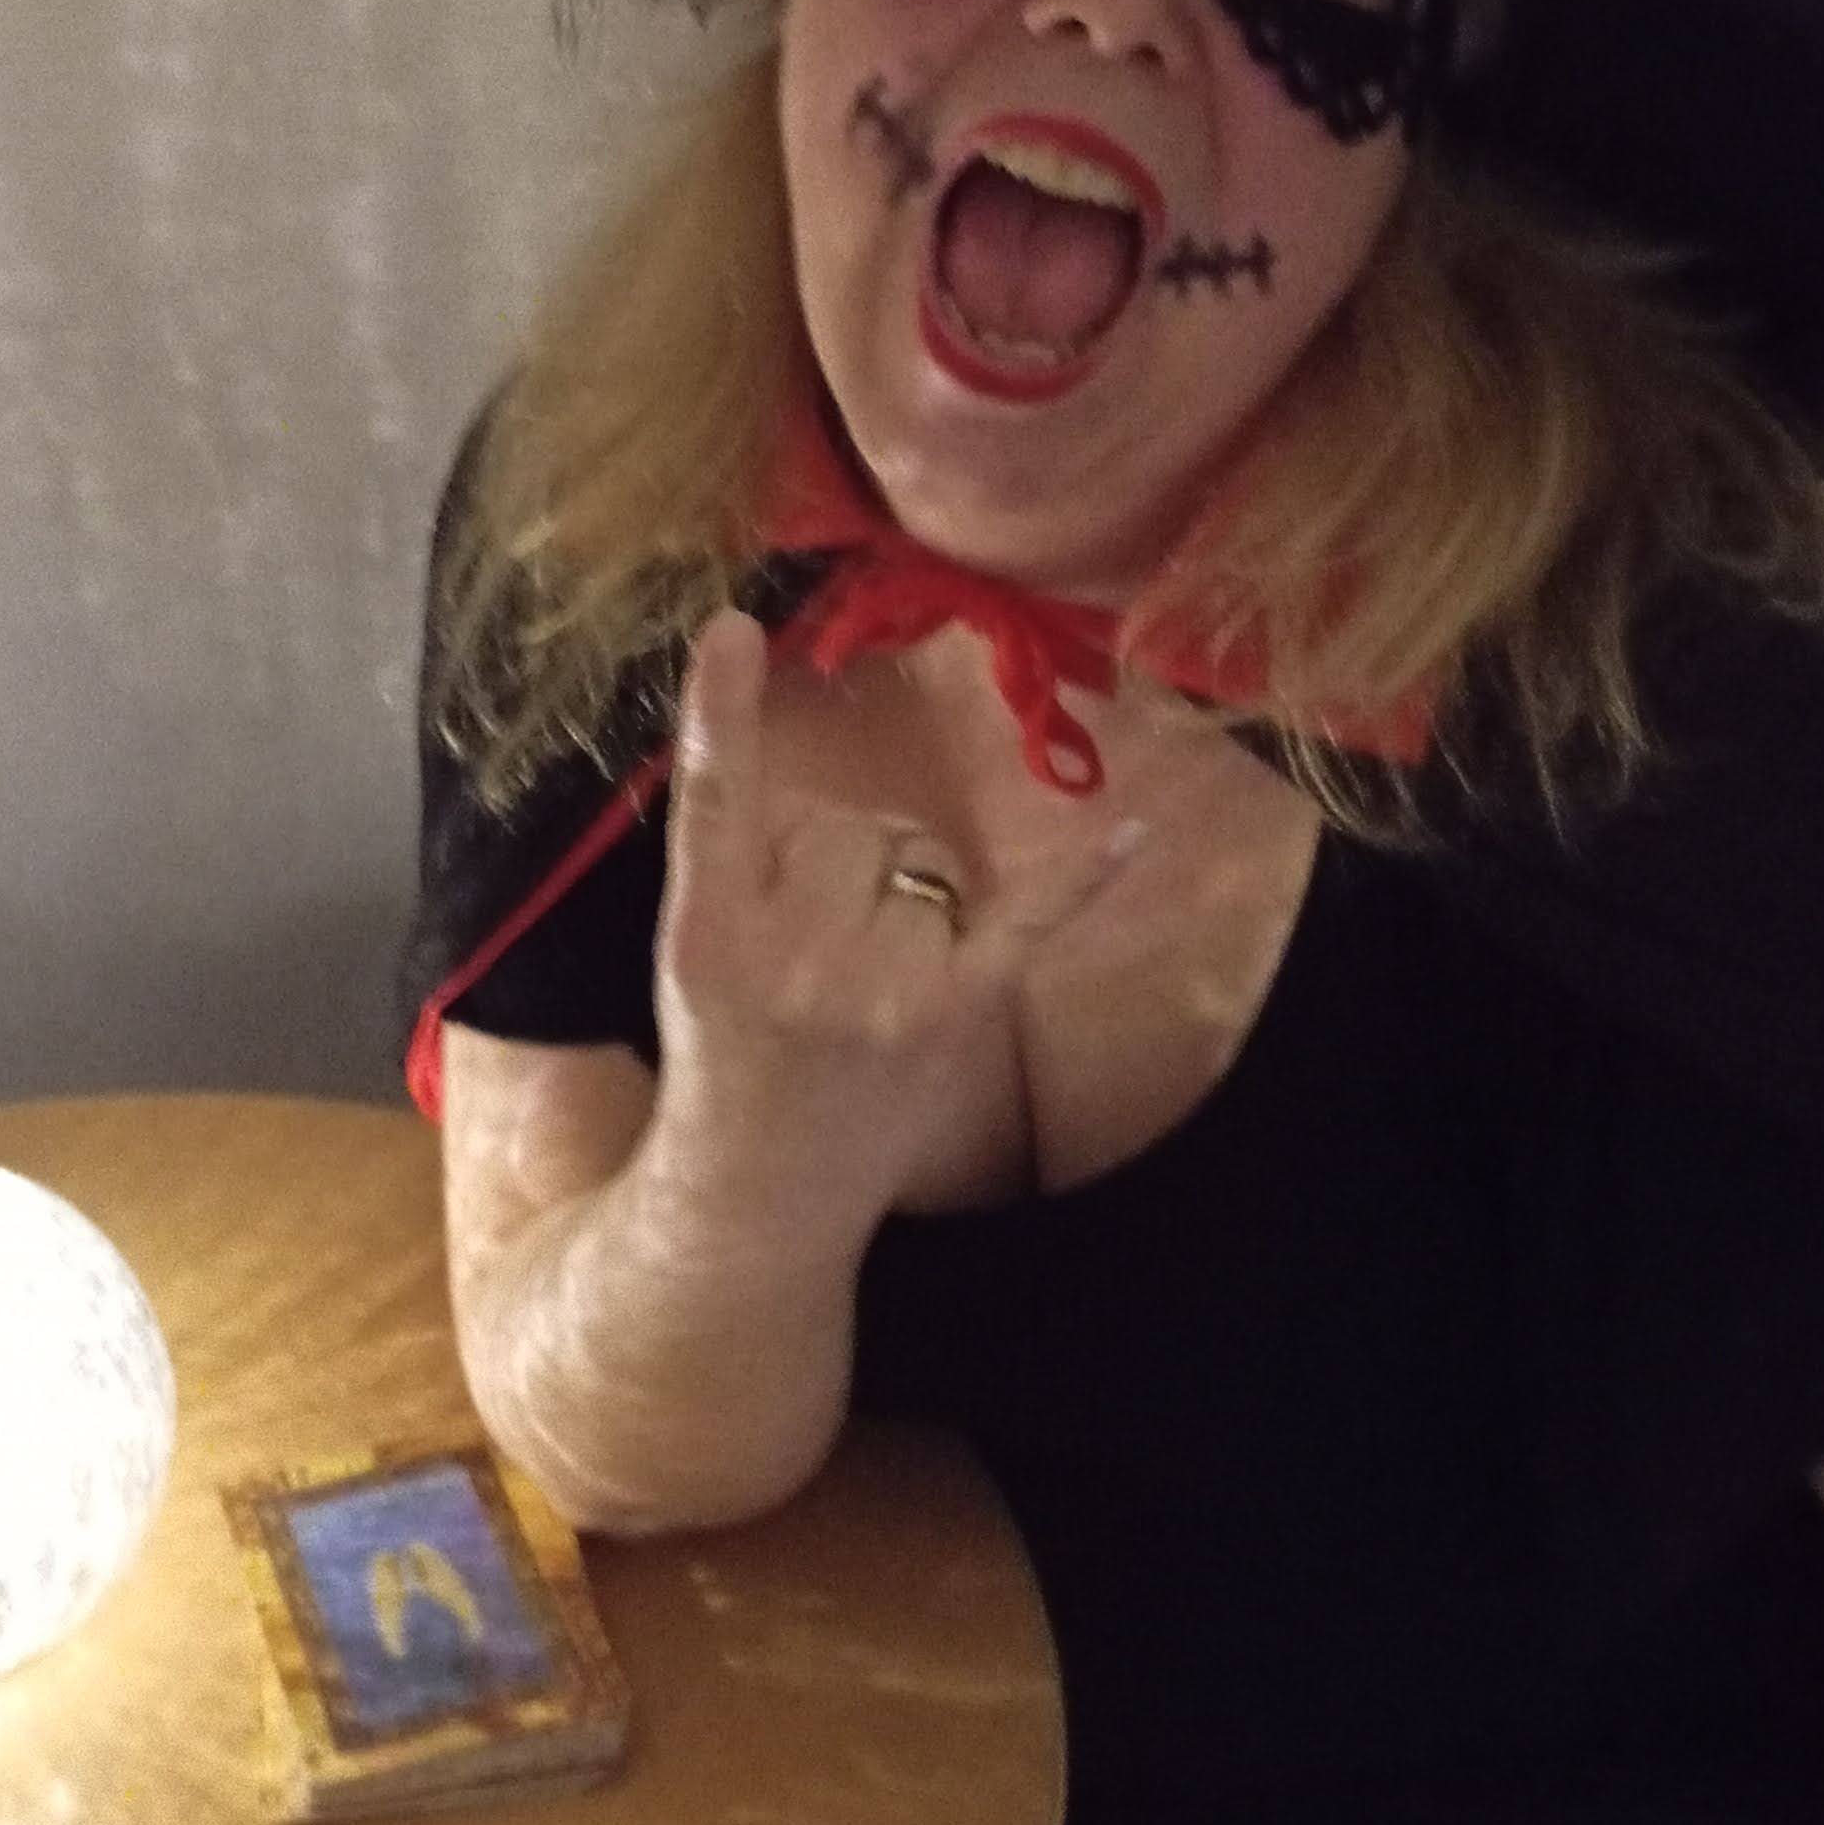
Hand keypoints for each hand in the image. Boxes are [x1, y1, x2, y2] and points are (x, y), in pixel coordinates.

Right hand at [651, 609, 1143, 1230]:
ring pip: (918, 856)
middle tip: (810, 938)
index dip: (719, 711)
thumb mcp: (691, 959)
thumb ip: (738, 867)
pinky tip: (1132, 832)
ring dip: (904, 889)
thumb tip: (822, 780)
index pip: (715, 801)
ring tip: (864, 970)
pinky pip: (1026, 919)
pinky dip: (1082, 877)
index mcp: (706, 937)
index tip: (733, 628)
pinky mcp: (954, 1019)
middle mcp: (791, 959)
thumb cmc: (723, 1057)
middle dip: (837, 852)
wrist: (756, 1196)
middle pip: (845, 821)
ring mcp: (881, 993)